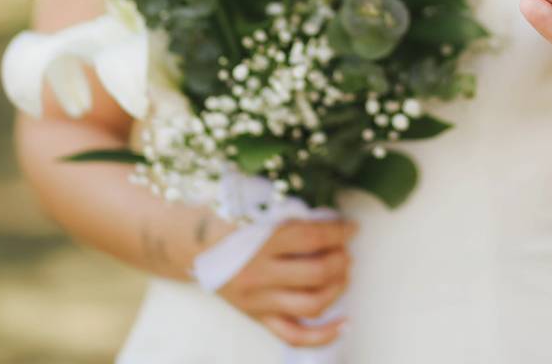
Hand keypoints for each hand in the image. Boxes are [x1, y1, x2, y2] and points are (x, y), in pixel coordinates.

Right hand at [218, 219, 356, 346]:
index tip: (353, 228)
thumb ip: (294, 220)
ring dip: (337, 289)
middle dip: (340, 260)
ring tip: (343, 275)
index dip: (338, 232)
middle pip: (315, 272)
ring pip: (311, 304)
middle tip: (346, 252)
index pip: (310, 237)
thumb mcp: (260, 215)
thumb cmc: (236, 227)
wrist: (198, 250)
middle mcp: (259, 274)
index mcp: (259, 242)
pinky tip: (344, 323)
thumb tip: (336, 224)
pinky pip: (295, 336)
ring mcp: (259, 302)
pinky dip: (323, 334)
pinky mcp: (260, 319)